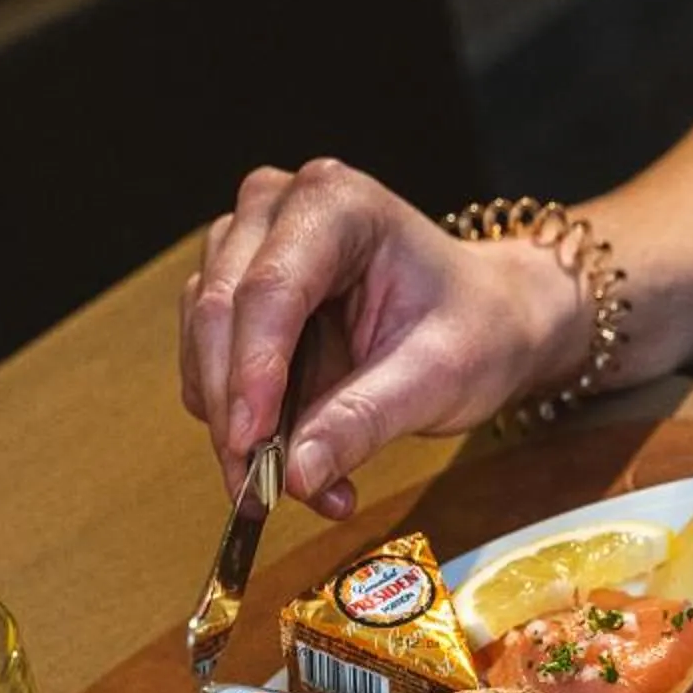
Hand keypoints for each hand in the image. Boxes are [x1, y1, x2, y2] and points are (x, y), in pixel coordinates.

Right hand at [178, 161, 583, 514]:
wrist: (487, 318)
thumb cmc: (475, 328)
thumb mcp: (437, 378)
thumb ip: (363, 421)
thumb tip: (296, 476)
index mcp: (338, 204)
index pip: (272, 287)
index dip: (252, 371)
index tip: (249, 445)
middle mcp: (278, 209)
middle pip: (221, 310)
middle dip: (234, 409)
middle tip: (257, 488)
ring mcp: (249, 245)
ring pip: (205, 339)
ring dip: (232, 421)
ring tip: (288, 484)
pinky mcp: (235, 290)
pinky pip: (210, 360)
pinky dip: (236, 417)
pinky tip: (285, 457)